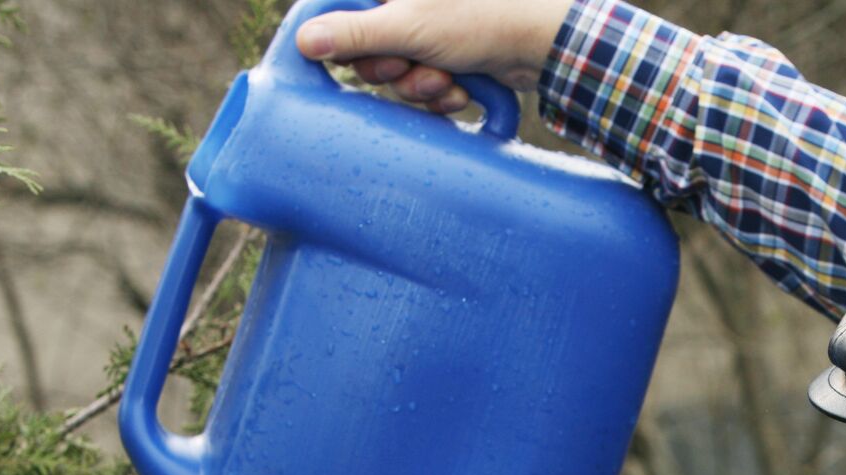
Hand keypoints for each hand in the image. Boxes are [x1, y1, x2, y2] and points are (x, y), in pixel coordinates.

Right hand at [295, 0, 574, 112]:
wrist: (541, 44)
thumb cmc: (480, 20)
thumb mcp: (408, 27)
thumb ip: (355, 34)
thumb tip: (304, 41)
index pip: (340, 10)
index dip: (338, 38)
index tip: (342, 57)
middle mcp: (408, 4)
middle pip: (366, 48)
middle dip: (392, 69)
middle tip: (410, 67)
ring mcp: (430, 32)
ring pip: (398, 73)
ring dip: (420, 86)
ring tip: (445, 80)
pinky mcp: (450, 58)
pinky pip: (426, 85)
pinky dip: (441, 94)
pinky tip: (460, 90)